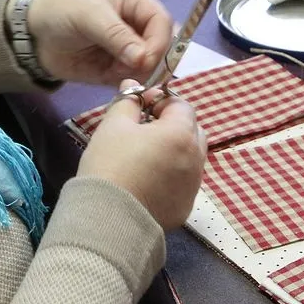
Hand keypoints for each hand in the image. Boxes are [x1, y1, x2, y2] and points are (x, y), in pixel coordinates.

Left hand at [24, 0, 173, 84]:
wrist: (33, 36)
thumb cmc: (61, 12)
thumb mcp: (89, 16)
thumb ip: (118, 36)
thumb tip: (145, 59)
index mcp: (136, 3)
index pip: (162, 22)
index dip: (160, 41)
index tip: (146, 59)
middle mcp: (138, 26)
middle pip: (163, 46)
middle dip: (152, 60)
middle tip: (132, 69)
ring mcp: (130, 50)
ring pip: (152, 67)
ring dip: (139, 73)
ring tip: (114, 71)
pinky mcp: (120, 71)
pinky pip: (135, 81)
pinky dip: (128, 83)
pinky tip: (109, 76)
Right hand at [79, 81, 207, 229]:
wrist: (107, 217)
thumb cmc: (110, 164)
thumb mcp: (113, 126)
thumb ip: (127, 101)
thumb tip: (132, 85)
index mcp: (181, 134)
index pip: (181, 105)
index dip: (161, 101)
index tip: (139, 106)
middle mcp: (196, 158)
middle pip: (192, 130)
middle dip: (172, 125)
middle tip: (143, 130)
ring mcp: (193, 185)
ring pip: (190, 157)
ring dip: (174, 151)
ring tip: (145, 157)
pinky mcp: (185, 207)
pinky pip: (184, 183)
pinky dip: (172, 177)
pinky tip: (148, 182)